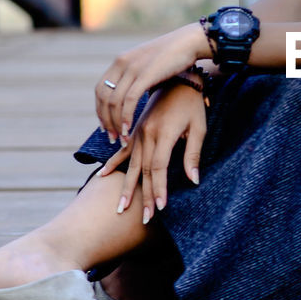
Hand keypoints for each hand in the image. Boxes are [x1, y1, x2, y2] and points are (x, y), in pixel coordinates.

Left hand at [96, 24, 205, 142]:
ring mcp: (133, 68)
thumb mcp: (147, 64)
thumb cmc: (172, 57)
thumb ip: (136, 76)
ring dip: (116, 123)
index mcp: (120, 61)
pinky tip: (129, 130)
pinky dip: (126, 118)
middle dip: (106, 121)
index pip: (100, 90)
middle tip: (113, 139)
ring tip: (122, 140)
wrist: (189, 42)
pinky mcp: (145, 74)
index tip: (107, 127)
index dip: (100, 111)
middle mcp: (122, 63)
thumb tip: (131, 94)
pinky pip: (129, 100)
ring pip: (115, 102)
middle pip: (104, 98)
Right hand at [98, 82, 206, 224]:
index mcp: (164, 134)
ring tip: (121, 207)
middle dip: (143, 197)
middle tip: (144, 219)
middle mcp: (147, 134)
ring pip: (131, 165)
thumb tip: (193, 181)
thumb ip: (193, 154)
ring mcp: (138, 132)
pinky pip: (122, 151)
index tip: (160, 208)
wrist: (178, 80)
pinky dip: (113, 164)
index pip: (159, 168)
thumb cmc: (192, 106)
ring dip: (127, 187)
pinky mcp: (135, 130)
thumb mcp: (198, 128)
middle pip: (143, 171)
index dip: (158, 189)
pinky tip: (101, 176)